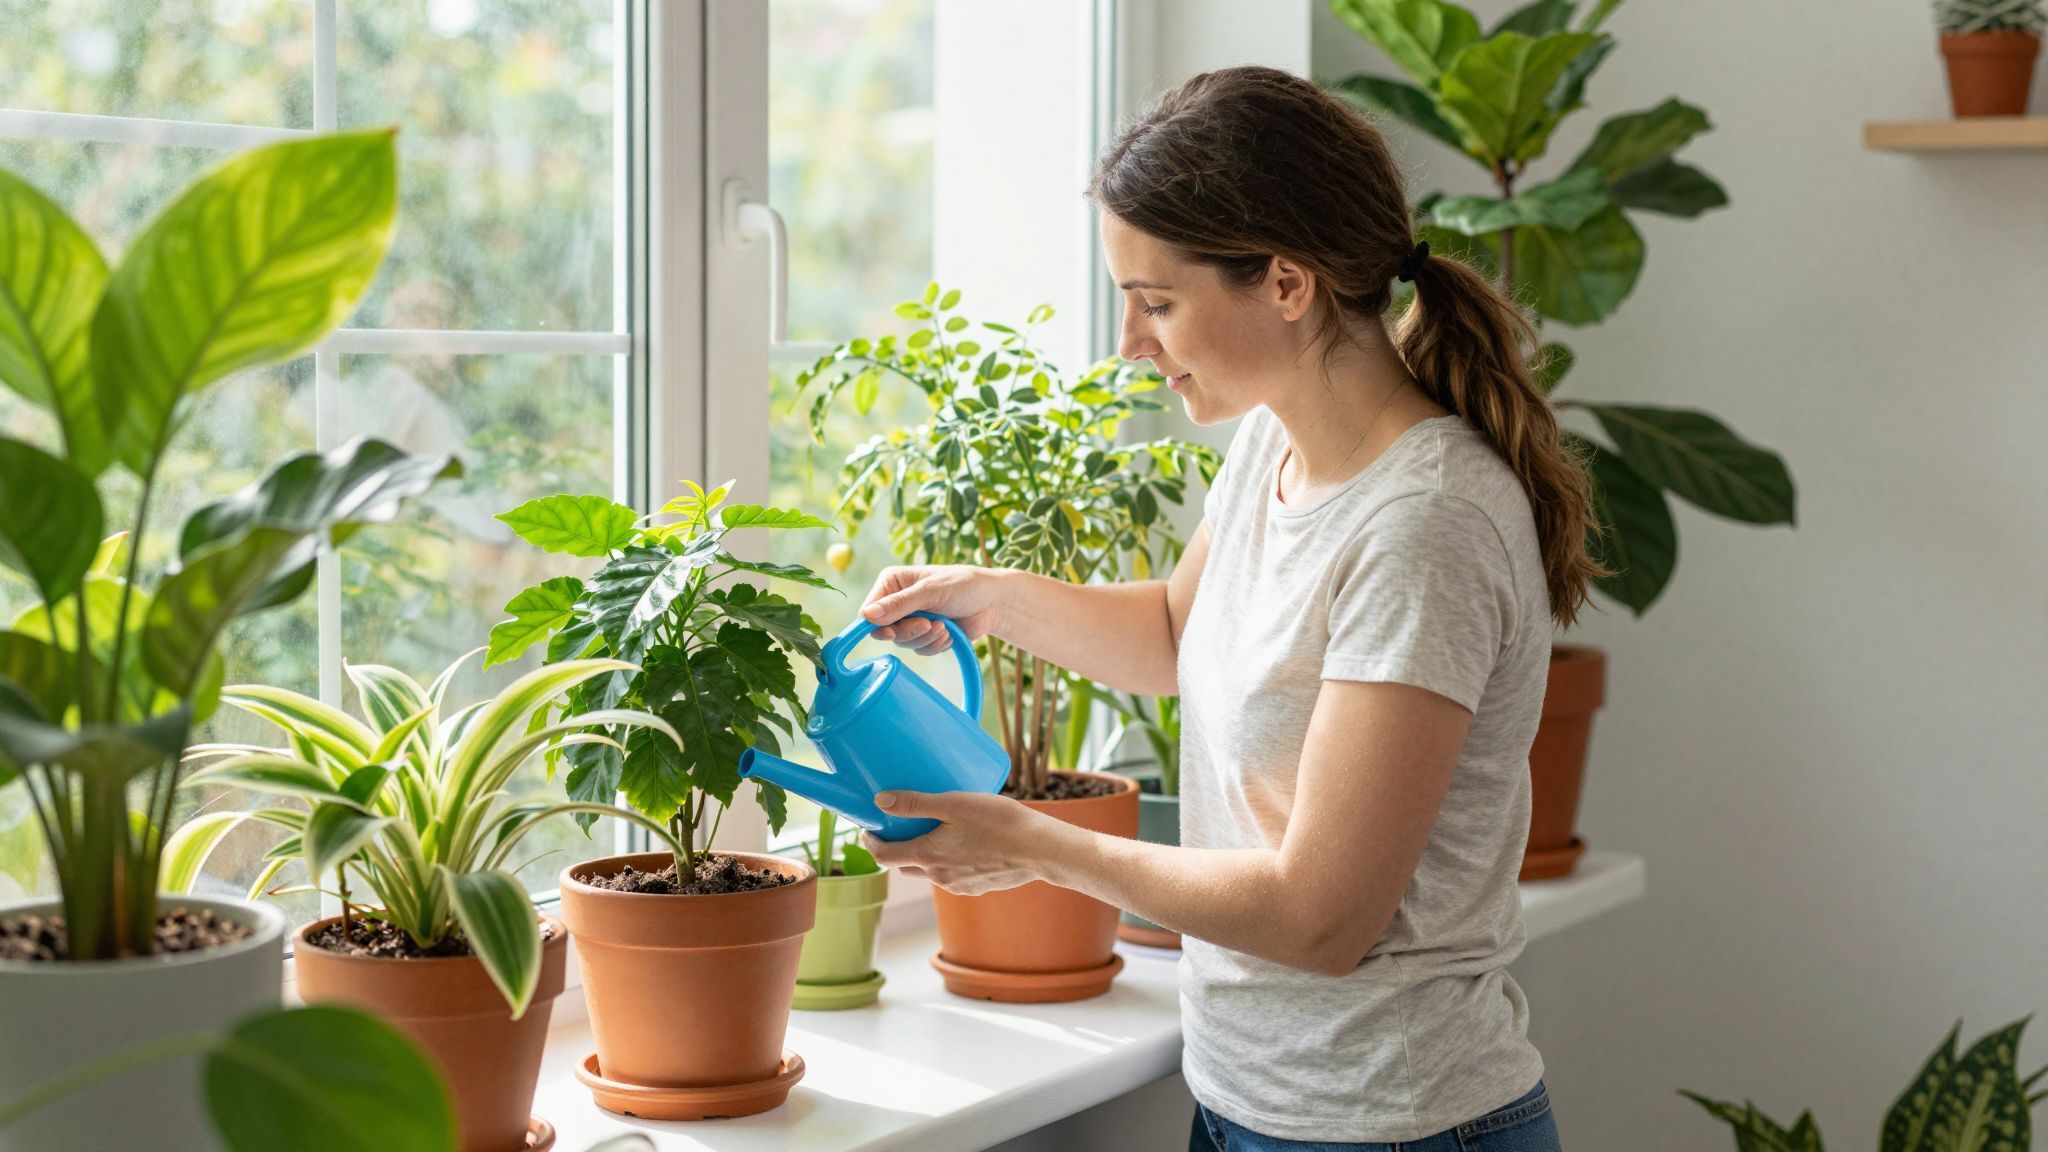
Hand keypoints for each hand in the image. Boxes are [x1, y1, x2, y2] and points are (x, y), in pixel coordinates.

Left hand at [859, 790, 1048, 895]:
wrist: (1039, 850)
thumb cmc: (998, 822)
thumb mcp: (954, 804)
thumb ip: (916, 802)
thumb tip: (880, 801)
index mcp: (928, 856)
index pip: (885, 856)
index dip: (870, 843)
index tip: (867, 830)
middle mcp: (939, 877)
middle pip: (904, 866)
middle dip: (894, 850)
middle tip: (895, 829)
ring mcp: (958, 886)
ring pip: (929, 872)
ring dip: (921, 856)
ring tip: (930, 832)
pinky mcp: (976, 888)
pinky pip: (951, 876)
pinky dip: (945, 862)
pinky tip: (960, 845)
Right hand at [861, 565, 1003, 655]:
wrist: (993, 602)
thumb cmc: (963, 586)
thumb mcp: (930, 592)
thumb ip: (899, 604)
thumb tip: (867, 616)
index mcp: (892, 583)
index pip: (869, 609)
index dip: (875, 624)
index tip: (889, 632)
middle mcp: (897, 602)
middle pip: (884, 631)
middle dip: (909, 631)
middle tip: (929, 625)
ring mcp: (911, 620)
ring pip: (903, 643)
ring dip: (926, 638)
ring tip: (944, 626)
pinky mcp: (925, 635)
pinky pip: (920, 649)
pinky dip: (936, 645)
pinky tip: (949, 633)